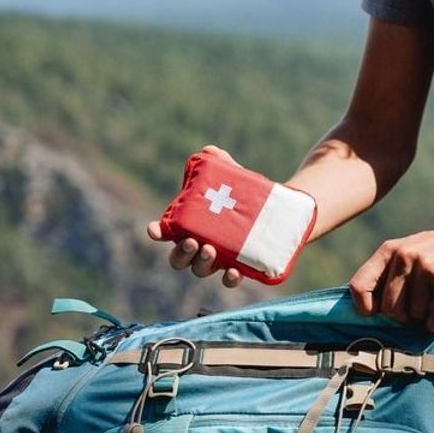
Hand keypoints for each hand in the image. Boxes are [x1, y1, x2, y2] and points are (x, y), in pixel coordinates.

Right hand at [146, 145, 244, 288]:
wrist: (279, 211)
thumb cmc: (245, 194)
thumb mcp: (234, 177)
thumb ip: (221, 163)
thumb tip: (211, 151)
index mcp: (190, 225)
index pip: (167, 232)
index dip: (158, 232)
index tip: (154, 229)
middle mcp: (199, 246)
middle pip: (180, 258)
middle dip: (181, 253)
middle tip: (192, 241)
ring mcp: (218, 260)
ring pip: (200, 270)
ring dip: (200, 263)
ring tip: (210, 250)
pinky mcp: (239, 267)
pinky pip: (228, 280)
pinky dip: (228, 279)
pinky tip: (234, 271)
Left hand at [348, 212, 433, 330]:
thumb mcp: (409, 252)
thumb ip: (389, 274)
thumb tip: (367, 309)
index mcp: (389, 250)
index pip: (359, 286)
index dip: (364, 307)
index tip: (375, 313)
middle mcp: (404, 256)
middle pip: (388, 309)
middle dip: (402, 316)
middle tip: (415, 310)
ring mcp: (425, 267)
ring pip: (413, 314)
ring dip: (424, 316)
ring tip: (433, 301)